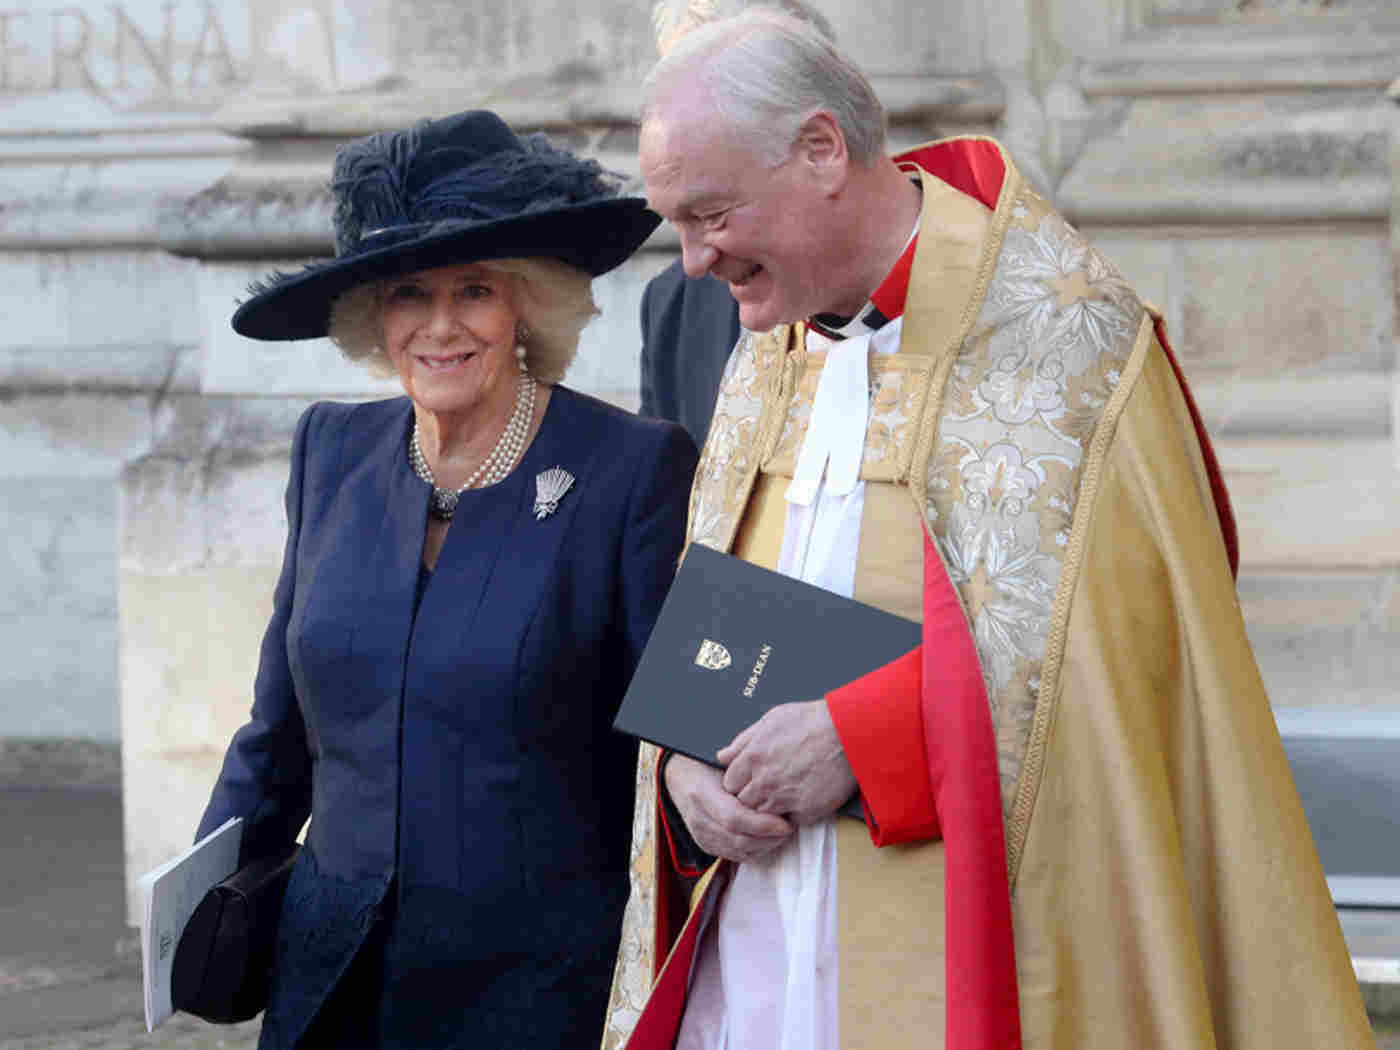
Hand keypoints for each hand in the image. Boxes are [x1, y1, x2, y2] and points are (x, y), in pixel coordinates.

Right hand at [664, 754, 792, 862]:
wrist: (679, 777)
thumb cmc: (704, 764)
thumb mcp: (722, 760)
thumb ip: (744, 770)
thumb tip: (775, 781)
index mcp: (701, 793)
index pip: (734, 818)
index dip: (763, 825)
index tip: (785, 822)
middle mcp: (699, 819)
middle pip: (739, 840)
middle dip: (769, 838)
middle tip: (789, 827)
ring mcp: (701, 835)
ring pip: (740, 852)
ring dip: (765, 846)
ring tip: (782, 832)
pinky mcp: (707, 845)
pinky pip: (736, 856)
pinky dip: (756, 850)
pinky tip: (768, 838)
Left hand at [718, 700, 856, 824]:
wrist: (849, 733)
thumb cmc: (811, 721)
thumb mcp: (771, 720)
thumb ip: (743, 741)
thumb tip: (721, 756)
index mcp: (752, 757)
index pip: (729, 783)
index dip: (738, 782)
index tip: (749, 779)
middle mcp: (764, 781)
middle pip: (742, 802)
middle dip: (750, 797)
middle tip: (766, 788)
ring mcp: (784, 799)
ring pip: (762, 815)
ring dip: (769, 808)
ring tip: (784, 793)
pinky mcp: (806, 812)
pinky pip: (789, 821)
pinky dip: (792, 814)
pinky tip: (801, 798)